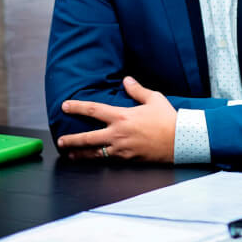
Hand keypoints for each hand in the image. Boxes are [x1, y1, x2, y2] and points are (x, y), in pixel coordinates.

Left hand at [58, 76, 176, 162]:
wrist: (180, 140)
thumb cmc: (167, 118)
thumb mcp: (153, 98)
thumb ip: (136, 90)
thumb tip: (126, 80)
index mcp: (121, 116)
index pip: (93, 110)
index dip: (77, 107)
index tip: (64, 106)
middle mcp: (118, 134)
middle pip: (87, 138)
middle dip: (71, 140)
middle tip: (60, 141)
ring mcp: (122, 149)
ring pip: (95, 153)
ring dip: (81, 154)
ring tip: (70, 155)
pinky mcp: (128, 160)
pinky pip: (109, 161)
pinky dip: (98, 161)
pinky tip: (92, 161)